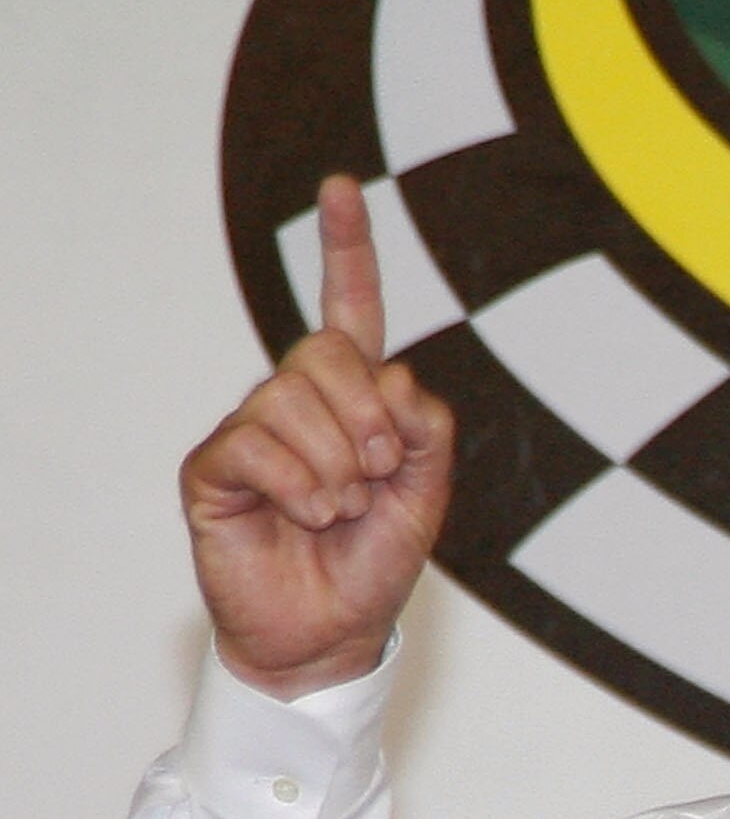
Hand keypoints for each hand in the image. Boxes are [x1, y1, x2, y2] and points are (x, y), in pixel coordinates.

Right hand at [182, 177, 455, 696]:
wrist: (331, 632)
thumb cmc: (374, 561)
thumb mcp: (428, 491)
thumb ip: (426, 426)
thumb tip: (391, 375)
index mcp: (352, 398)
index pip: (349, 308)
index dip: (347, 248)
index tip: (343, 186)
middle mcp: (295, 401)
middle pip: (327, 352)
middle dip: (368, 416)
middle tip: (378, 474)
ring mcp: (250, 430)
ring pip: (293, 398)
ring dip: (339, 465)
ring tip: (340, 509)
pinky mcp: (213, 467)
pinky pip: (259, 445)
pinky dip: (303, 487)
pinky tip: (309, 516)